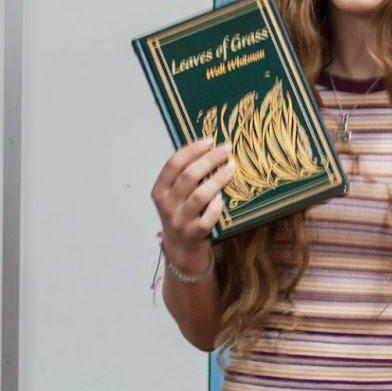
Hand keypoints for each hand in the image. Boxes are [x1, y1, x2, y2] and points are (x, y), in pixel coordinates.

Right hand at [150, 139, 232, 272]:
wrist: (181, 250)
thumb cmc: (181, 215)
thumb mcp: (174, 196)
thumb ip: (183, 176)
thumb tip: (207, 148)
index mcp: (160, 191)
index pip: (173, 164)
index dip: (191, 150)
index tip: (209, 140)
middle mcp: (167, 206)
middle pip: (188, 177)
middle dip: (209, 159)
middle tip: (226, 149)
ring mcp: (180, 221)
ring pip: (199, 196)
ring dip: (217, 179)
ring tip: (231, 167)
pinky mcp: (194, 235)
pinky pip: (207, 219)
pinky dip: (215, 207)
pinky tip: (223, 198)